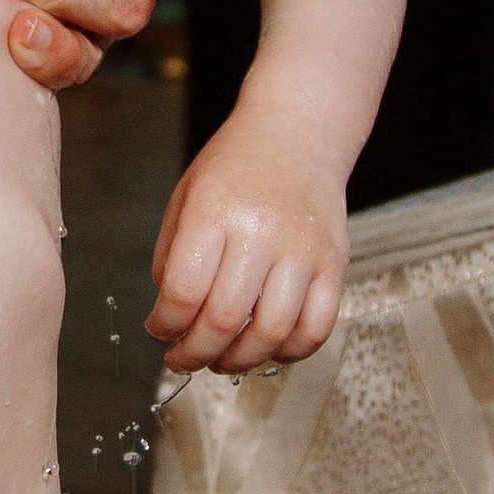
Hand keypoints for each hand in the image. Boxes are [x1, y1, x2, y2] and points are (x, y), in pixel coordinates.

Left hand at [146, 105, 346, 374]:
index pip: (184, 292)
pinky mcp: (334, 264)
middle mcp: (262, 232)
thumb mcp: (186, 197)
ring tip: (221, 359)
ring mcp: (303, 250)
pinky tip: (267, 348)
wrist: (298, 132)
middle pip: (226, 320)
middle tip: (182, 358)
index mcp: (215, 212)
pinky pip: (316, 327)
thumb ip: (172, 258)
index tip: (159, 330)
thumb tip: (170, 319)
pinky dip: (289, 351)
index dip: (165, 325)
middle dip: (195, 353)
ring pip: (272, 332)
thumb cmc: (237, 165)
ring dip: (239, 361)